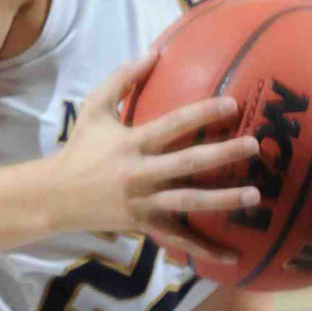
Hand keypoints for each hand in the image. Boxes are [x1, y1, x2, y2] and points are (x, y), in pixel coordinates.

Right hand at [51, 52, 260, 264]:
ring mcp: (143, 202)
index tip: (233, 106)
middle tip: (254, 147)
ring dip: (223, 200)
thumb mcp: (94, 107)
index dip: (203, 114)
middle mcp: (139, 173)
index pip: (173, 125)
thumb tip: (154, 53)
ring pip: (188, 202)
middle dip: (223, 155)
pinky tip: (232, 257)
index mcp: (131, 142)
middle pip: (187, 164)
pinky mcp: (144, 225)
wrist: (56, 195)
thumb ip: (122, 79)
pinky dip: (203, 249)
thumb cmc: (80, 147)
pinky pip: (177, 239)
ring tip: (255, 196)